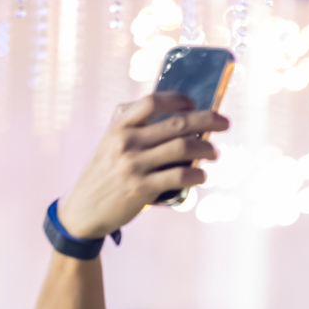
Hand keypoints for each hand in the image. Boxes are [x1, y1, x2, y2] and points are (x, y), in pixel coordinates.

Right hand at [57, 93, 229, 239]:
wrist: (84, 209)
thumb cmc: (104, 175)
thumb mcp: (109, 144)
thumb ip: (132, 128)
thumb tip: (172, 117)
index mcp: (119, 127)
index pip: (151, 102)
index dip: (176, 99)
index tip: (193, 102)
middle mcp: (126, 143)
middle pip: (176, 124)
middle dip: (206, 120)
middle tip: (224, 122)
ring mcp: (134, 166)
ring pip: (182, 149)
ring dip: (206, 149)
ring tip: (214, 153)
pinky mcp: (141, 189)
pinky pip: (179, 177)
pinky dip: (197, 175)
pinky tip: (202, 176)